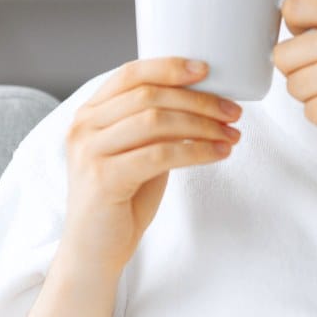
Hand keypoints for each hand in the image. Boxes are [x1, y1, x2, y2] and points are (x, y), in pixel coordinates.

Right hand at [62, 58, 242, 273]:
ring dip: (202, 125)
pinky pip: (160, 154)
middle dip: (198, 100)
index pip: (130, 74)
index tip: (206, 69)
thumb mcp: (137, 152)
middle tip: (232, 111)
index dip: (169, 66)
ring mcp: (90, 151)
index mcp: (90, 113)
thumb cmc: (120, 199)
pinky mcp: (104, 178)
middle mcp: (84, 126)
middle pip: (149, 96)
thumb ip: (155, 125)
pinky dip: (196, 151)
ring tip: (230, 134)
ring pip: (156, 121)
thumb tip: (202, 102)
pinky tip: (218, 153)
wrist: (94, 249)